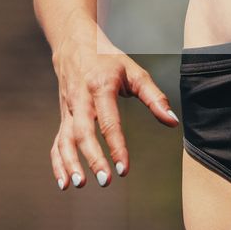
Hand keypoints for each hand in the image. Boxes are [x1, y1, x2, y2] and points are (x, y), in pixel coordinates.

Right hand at [48, 25, 178, 190]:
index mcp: (100, 86)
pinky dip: (58, 163)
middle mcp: (81, 99)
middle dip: (92, 157)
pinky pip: (57, 143)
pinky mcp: (63, 118)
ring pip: (65, 139)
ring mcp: (68, 110)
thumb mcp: (134, 71)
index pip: (108, 120)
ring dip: (70, 163)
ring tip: (80, 185)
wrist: (74, 45)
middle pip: (83, 132)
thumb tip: (173, 122)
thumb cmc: (109, 60)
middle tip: (105, 181)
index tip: (124, 170)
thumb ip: (154, 97)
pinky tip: (64, 184)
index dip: (116, 146)